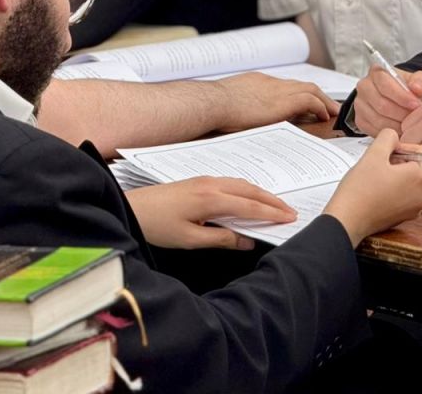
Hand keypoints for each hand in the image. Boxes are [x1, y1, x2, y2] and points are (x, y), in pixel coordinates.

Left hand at [126, 176, 296, 249]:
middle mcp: (211, 184)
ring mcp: (205, 180)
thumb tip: (247, 240)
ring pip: (241, 183)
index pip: (250, 205)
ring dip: (260, 193)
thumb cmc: (156, 225)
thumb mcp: (190, 239)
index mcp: (211, 199)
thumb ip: (221, 238)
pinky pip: (231, 182)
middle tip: (290, 211)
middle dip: (272, 200)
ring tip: (275, 205)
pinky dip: (247, 190)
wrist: (130, 208)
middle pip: (250, 189)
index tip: (289, 218)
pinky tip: (248, 197)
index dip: (271, 212)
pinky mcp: (198, 181)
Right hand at [214, 71, 338, 130]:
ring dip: (324, 101)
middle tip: (326, 104)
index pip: (284, 86)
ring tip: (332, 111)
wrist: (212, 102)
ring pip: (311, 90)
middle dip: (316, 95)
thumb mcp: (227, 102)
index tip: (303, 102)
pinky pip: (310, 100)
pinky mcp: (283, 102)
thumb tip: (235, 116)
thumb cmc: (212, 106)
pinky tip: (324, 116)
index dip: (296, 94)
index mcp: (257, 82)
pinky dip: (320, 106)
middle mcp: (270, 83)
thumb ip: (237, 106)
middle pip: (301, 85)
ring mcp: (278, 90)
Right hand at [322, 129, 421, 244]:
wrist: (346, 221)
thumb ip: (388, 137)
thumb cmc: (360, 191)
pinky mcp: (403, 218)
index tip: (384, 153)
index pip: (420, 152)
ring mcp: (414, 209)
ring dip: (392, 176)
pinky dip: (390, 190)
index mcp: (420, 178)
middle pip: (414, 167)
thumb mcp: (374, 153)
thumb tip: (394, 138)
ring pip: (407, 182)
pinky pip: (401, 196)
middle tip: (376, 166)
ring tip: (374, 179)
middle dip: (396, 163)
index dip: (401, 148)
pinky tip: (374, 191)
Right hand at [351, 66, 421, 134]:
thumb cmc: (407, 90)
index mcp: (377, 72)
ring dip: (396, 125)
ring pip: (378, 119)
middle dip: (401, 113)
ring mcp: (360, 104)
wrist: (399, 100)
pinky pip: (374, 129)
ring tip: (409, 125)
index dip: (402, 97)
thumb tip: (416, 88)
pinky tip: (400, 130)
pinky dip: (389, 132)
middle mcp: (364, 86)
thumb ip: (421, 81)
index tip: (416, 105)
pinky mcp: (360, 120)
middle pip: (381, 104)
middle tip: (414, 118)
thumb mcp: (418, 81)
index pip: (385, 85)